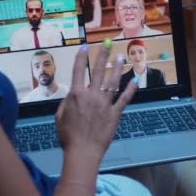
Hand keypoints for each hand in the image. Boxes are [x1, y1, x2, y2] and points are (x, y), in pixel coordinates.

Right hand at [55, 41, 136, 161]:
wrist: (83, 151)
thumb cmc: (68, 136)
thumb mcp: (59, 116)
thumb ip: (66, 102)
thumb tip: (72, 94)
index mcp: (76, 95)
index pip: (78, 71)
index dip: (81, 57)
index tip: (85, 47)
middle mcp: (92, 95)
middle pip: (98, 71)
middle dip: (103, 55)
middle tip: (108, 44)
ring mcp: (105, 103)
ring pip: (113, 81)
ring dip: (117, 68)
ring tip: (121, 57)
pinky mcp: (115, 113)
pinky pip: (124, 99)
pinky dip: (130, 89)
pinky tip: (135, 81)